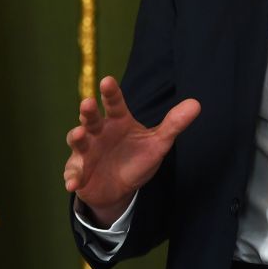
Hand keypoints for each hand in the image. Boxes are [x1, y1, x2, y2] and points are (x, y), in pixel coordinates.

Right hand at [62, 75, 200, 226]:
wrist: (120, 187)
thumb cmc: (137, 158)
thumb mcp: (158, 143)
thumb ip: (174, 124)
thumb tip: (196, 104)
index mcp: (117, 121)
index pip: (114, 103)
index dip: (111, 93)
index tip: (107, 81)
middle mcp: (98, 131)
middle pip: (91, 118)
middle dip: (88, 111)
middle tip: (88, 103)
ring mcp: (86, 151)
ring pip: (78, 141)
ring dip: (77, 138)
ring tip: (80, 136)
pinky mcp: (78, 171)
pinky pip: (73, 173)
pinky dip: (71, 177)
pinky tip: (73, 183)